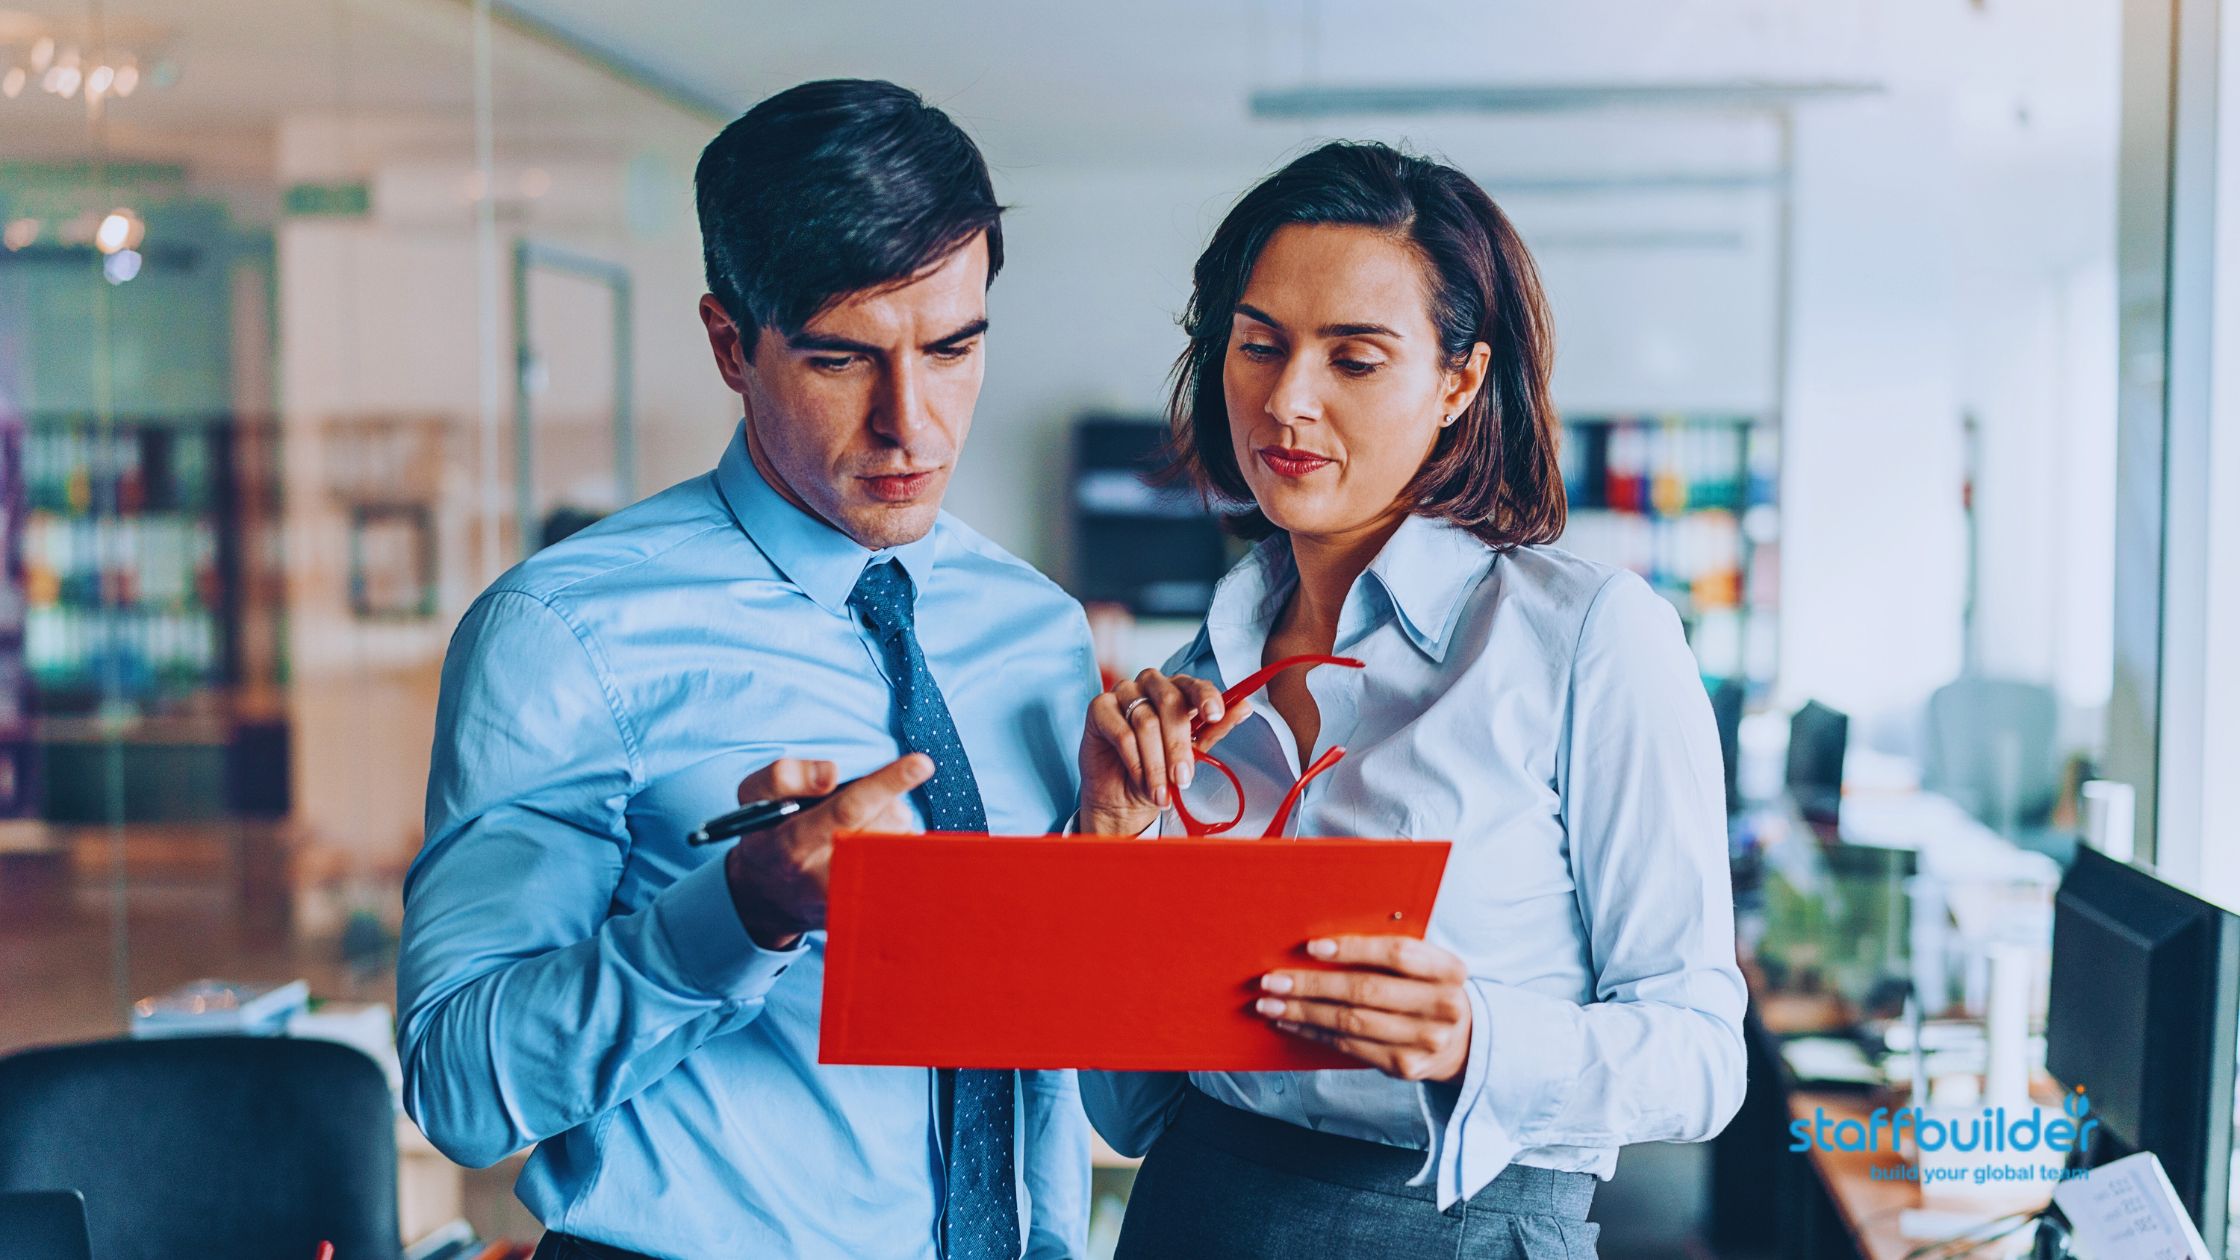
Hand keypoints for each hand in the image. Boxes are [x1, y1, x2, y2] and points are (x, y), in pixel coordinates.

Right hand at [722, 753, 931, 949]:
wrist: (768, 899)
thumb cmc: (767, 835)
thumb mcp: (755, 797)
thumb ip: (785, 776)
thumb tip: (830, 773)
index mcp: (795, 842)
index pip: (848, 808)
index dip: (887, 783)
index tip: (922, 764)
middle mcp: (825, 874)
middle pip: (889, 820)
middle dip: (889, 802)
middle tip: (866, 804)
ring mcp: (853, 895)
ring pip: (902, 840)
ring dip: (891, 825)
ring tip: (860, 830)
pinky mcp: (870, 907)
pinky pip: (906, 865)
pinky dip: (897, 848)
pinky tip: (870, 852)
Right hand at [1077, 668, 1251, 835]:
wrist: (1124, 797)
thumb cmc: (1159, 769)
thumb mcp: (1193, 752)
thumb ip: (1214, 728)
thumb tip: (1245, 706)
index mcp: (1178, 690)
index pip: (1195, 685)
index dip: (1206, 697)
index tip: (1215, 715)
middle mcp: (1151, 684)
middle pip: (1170, 702)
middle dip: (1178, 745)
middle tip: (1183, 779)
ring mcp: (1123, 692)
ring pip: (1145, 721)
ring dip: (1156, 763)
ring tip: (1162, 792)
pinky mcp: (1099, 708)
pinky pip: (1121, 732)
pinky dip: (1135, 761)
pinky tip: (1141, 781)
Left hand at [1256, 935, 1472, 1082]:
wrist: (1461, 1041)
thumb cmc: (1428, 989)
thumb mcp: (1425, 964)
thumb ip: (1389, 953)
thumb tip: (1320, 944)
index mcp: (1449, 970)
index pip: (1397, 954)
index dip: (1353, 949)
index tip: (1312, 947)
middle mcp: (1442, 1006)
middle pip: (1366, 991)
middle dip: (1312, 985)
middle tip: (1273, 980)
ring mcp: (1425, 1041)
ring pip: (1351, 1022)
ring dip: (1303, 1011)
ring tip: (1270, 1002)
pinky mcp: (1405, 1067)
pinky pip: (1349, 1046)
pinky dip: (1314, 1032)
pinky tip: (1291, 1020)